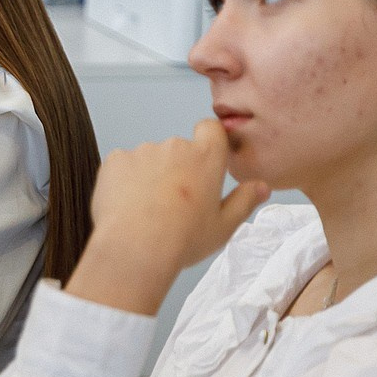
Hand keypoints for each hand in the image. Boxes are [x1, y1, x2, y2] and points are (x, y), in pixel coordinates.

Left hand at [66, 118, 267, 315]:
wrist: (136, 247)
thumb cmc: (182, 240)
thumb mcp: (224, 226)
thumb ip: (244, 201)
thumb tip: (261, 187)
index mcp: (206, 158)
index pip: (211, 129)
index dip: (208, 141)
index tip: (204, 162)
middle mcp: (175, 146)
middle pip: (178, 150)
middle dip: (177, 169)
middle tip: (174, 203)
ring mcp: (143, 151)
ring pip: (149, 159)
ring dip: (150, 176)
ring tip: (148, 210)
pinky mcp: (115, 160)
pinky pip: (123, 165)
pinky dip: (124, 181)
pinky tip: (127, 206)